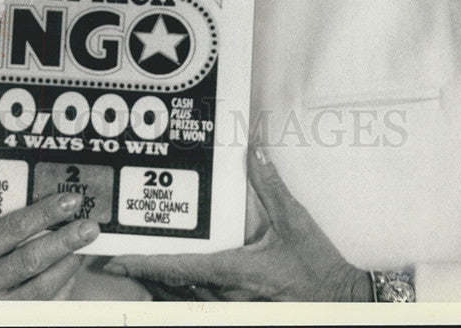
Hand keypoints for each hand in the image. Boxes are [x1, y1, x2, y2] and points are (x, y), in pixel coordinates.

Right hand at [0, 192, 98, 299]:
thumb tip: (46, 213)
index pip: (12, 230)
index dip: (44, 213)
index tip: (68, 201)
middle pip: (31, 260)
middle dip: (64, 241)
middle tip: (89, 227)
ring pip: (41, 288)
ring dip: (68, 265)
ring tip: (83, 247)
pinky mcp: (11, 324)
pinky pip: (44, 307)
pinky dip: (61, 288)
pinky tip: (70, 271)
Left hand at [103, 147, 372, 301]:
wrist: (343, 301)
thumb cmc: (318, 267)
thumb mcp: (295, 222)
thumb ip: (271, 185)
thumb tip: (254, 149)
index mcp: (235, 271)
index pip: (180, 269)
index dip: (145, 265)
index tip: (116, 262)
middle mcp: (228, 295)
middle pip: (174, 290)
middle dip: (145, 276)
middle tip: (118, 262)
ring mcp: (234, 308)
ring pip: (185, 302)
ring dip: (162, 287)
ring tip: (138, 270)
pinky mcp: (242, 312)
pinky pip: (203, 307)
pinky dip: (184, 295)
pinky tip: (175, 285)